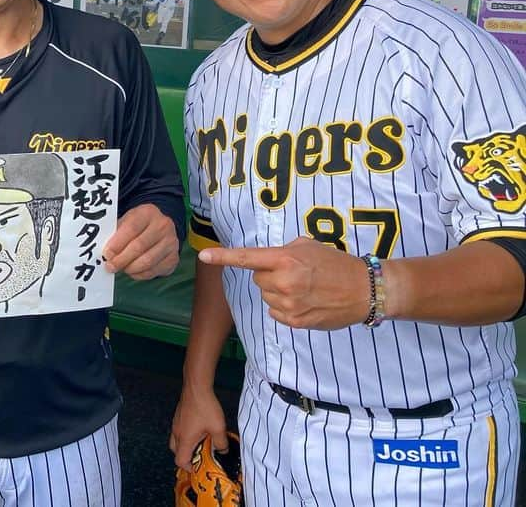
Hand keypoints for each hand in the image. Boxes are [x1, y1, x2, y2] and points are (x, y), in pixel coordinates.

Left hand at [102, 203, 179, 279]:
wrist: (161, 227)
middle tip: (110, 266)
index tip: (106, 254)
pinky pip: (154, 271)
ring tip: (121, 268)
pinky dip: (140, 274)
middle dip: (121, 259)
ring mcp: (171, 242)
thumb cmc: (137, 226)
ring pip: (147, 261)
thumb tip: (106, 253)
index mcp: (148, 212)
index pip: (131, 228)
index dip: (117, 243)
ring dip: (130, 268)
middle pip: (139, 246)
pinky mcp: (174, 258)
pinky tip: (132, 271)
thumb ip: (116, 234)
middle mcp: (163, 226)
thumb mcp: (127, 220)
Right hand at [169, 386, 227, 471]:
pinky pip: (179, 430)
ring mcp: (176, 423)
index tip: (199, 467)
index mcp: (185, 439)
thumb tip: (223, 451)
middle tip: (200, 455)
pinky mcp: (178, 415)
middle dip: (187, 456)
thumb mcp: (218, 428)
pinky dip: (186, 435)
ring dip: (186, 445)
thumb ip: (221, 444)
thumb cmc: (206, 407)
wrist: (196, 386)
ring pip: (176, 440)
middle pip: (175, 451)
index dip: (188, 468)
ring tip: (201, 442)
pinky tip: (199, 429)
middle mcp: (177, 432)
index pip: (180, 460)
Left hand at [198, 237, 369, 329]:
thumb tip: (266, 259)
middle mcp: (283, 282)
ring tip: (304, 289)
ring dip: (278, 292)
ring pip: (266, 296)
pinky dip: (285, 307)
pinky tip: (305, 302)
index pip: (247, 258)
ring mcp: (288, 304)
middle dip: (270, 275)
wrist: (363, 290)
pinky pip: (275, 312)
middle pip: (257, 279)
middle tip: (295, 274)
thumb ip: (283, 251)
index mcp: (285, 259)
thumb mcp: (308, 246)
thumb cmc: (335, 264)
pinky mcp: (295, 321)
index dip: (223, 257)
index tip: (203, 256)